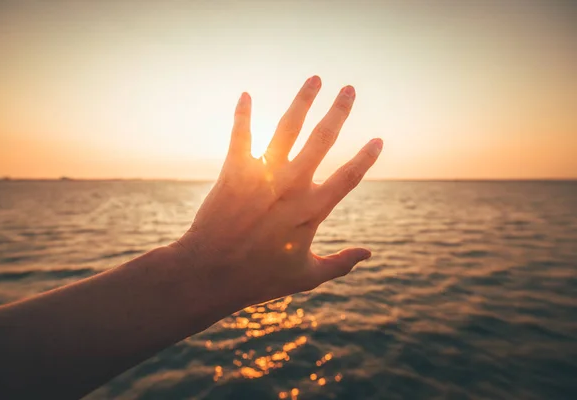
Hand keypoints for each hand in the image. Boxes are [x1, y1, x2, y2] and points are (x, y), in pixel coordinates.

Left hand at [173, 76, 382, 307]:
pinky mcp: (234, 172)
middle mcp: (292, 186)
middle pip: (323, 139)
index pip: (349, 177)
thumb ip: (341, 264)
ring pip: (288, 128)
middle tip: (350, 89)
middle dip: (339, 111)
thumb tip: (369, 254)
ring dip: (303, 100)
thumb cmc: (259, 278)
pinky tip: (245, 94)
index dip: (366, 157)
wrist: (210, 273)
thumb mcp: (306, 276)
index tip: (377, 140)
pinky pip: (240, 135)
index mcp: (312, 210)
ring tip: (315, 78)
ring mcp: (263, 175)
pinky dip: (242, 114)